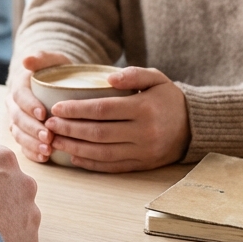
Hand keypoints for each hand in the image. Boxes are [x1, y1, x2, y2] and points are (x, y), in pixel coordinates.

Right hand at [5, 51, 71, 162]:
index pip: (19, 96)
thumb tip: (26, 60)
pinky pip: (24, 146)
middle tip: (48, 136)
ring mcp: (18, 122)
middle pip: (18, 119)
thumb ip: (42, 58)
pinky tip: (44, 158)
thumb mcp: (54, 60)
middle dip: (32, 129)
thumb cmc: (58, 72)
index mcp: (19, 86)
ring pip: (19, 134)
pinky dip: (32, 153)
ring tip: (47, 150)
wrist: (60, 86)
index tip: (43, 113)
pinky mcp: (25, 134)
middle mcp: (14, 105)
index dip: (29, 105)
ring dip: (32, 143)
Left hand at [44, 66, 190, 172]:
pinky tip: (73, 157)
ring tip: (55, 141)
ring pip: (102, 153)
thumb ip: (133, 74)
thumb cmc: (168, 98)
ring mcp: (143, 152)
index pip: (103, 110)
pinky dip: (90, 163)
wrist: (194, 127)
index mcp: (144, 109)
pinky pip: (112, 167)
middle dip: (70, 129)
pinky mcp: (142, 165)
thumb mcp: (156, 78)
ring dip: (75, 148)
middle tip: (49, 125)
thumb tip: (108, 76)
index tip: (56, 108)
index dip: (77, 110)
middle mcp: (144, 133)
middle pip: (98, 133)